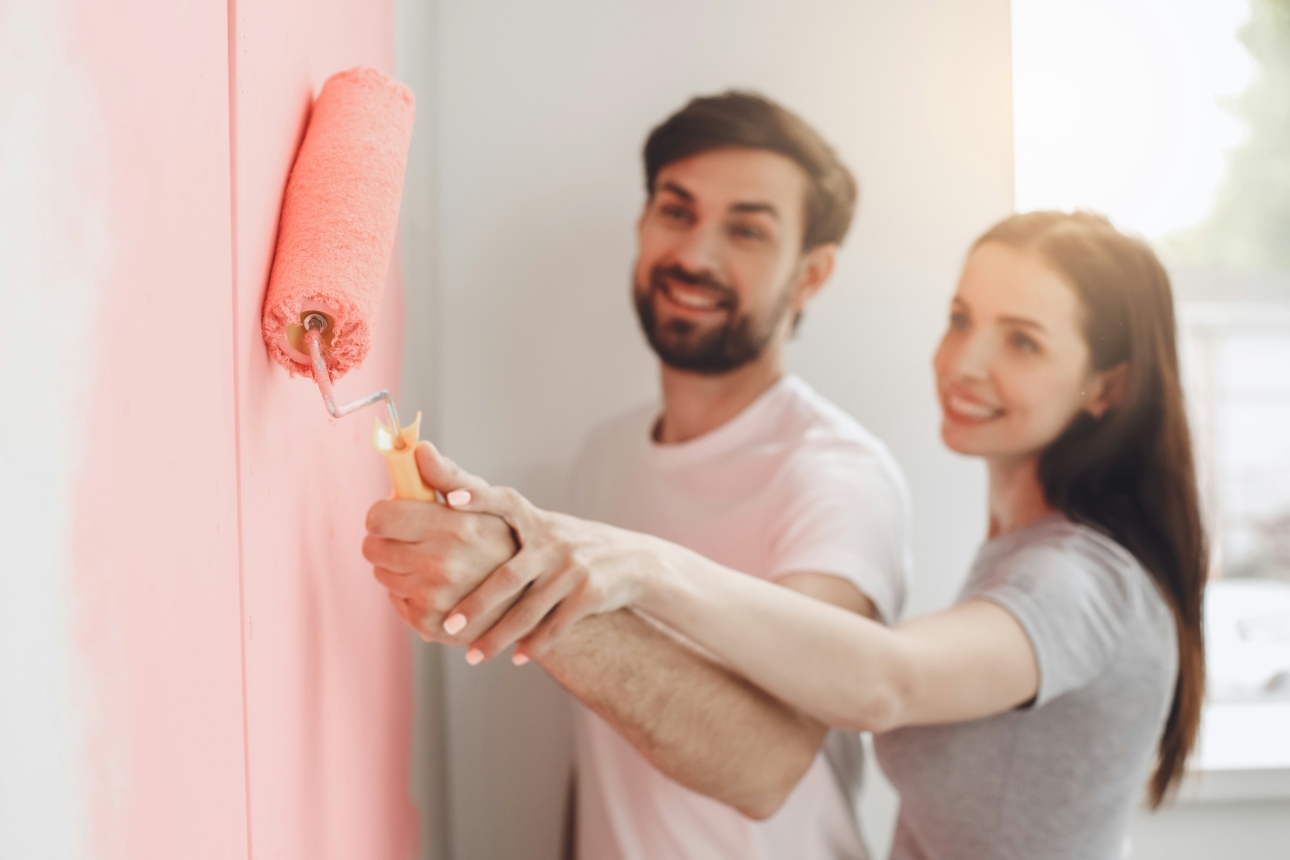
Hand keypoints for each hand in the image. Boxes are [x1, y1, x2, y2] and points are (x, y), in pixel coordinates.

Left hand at [363, 442, 517, 643]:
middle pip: (373, 547)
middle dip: (387, 539)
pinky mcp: (429, 625)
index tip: (397, 513)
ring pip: (381, 574)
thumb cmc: (508, 543)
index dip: (385, 512)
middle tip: (412, 538)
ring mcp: (434, 600)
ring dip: (398, 566)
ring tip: (430, 562)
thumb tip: (419, 449)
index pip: (379, 517)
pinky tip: (436, 586)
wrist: (531, 600)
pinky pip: (395, 599)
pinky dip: (409, 592)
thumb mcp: (489, 504)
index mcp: (454, 528)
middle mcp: (442, 566)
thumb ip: (449, 476)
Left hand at [437, 475, 665, 665]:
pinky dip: (534, 645)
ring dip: (499, 637)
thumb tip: (444, 502)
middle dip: (477, 604)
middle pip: (509, 576)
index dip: (477, 497)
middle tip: (449, 625)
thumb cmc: (569, 543)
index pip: (503, 501)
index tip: (449, 502)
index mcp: (535, 520)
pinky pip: (556, 627)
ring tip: (473, 656)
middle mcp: (554, 542)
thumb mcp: (541, 523)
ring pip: (529, 611)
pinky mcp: (591, 595)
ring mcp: (574, 570)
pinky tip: (516, 658)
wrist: (632, 560)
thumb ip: (498, 516)